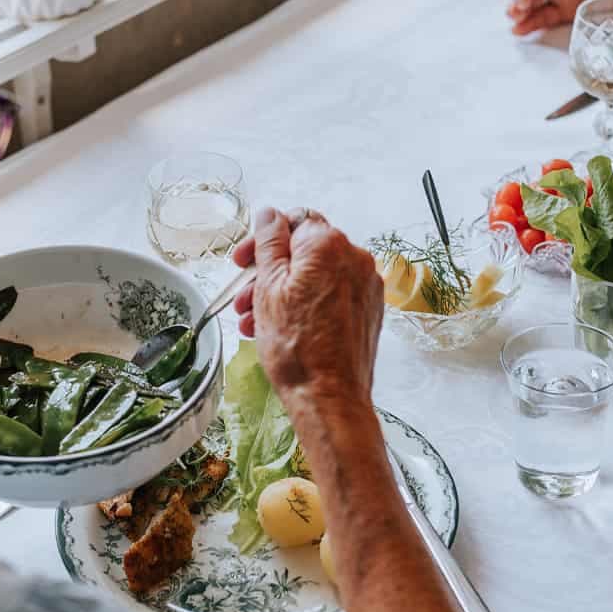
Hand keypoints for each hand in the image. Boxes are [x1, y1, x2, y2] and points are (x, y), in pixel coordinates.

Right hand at [232, 207, 381, 409]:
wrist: (329, 396)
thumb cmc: (297, 348)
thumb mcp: (268, 288)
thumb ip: (268, 244)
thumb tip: (269, 215)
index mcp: (328, 245)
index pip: (293, 221)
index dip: (263, 239)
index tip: (244, 260)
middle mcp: (355, 258)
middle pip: (304, 252)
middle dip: (268, 273)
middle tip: (244, 299)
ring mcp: (366, 286)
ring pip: (316, 277)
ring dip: (283, 293)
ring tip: (256, 322)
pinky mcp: (368, 310)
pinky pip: (331, 296)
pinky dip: (306, 305)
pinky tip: (283, 329)